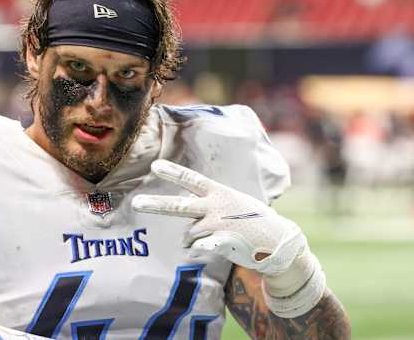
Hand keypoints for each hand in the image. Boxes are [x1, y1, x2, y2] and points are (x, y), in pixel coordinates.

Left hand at [132, 160, 305, 275]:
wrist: (278, 241)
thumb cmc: (254, 219)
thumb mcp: (235, 201)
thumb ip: (212, 202)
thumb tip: (189, 211)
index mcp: (219, 193)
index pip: (191, 179)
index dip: (173, 172)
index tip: (155, 166)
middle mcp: (215, 207)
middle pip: (179, 205)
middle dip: (155, 204)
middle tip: (136, 203)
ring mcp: (217, 226)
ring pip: (188, 233)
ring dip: (193, 237)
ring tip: (213, 235)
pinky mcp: (221, 243)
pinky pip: (199, 247)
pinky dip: (201, 248)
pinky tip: (216, 245)